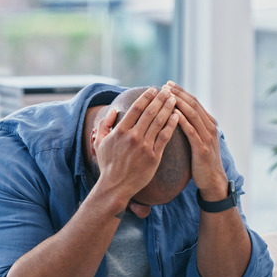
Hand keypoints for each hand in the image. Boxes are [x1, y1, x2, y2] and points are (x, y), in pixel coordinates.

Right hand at [93, 87, 178, 206]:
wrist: (116, 186)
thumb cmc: (108, 164)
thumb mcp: (99, 143)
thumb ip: (104, 125)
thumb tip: (113, 111)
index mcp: (120, 131)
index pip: (136, 109)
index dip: (146, 97)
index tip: (153, 90)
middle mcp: (133, 137)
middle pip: (150, 112)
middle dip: (160, 99)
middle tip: (168, 90)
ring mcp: (144, 146)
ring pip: (159, 122)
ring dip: (168, 108)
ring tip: (174, 99)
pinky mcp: (154, 156)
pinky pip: (165, 137)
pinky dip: (172, 125)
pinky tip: (177, 117)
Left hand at [164, 81, 227, 199]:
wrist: (212, 179)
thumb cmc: (200, 160)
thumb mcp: (197, 140)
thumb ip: (190, 127)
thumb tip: (175, 114)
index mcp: (208, 123)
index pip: (194, 102)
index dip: (181, 92)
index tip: (167, 84)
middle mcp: (210, 127)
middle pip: (193, 105)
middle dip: (179, 94)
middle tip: (165, 85)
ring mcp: (208, 137)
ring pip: (193, 115)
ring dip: (180, 104)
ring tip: (167, 96)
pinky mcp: (202, 149)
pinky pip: (192, 132)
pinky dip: (183, 121)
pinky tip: (173, 115)